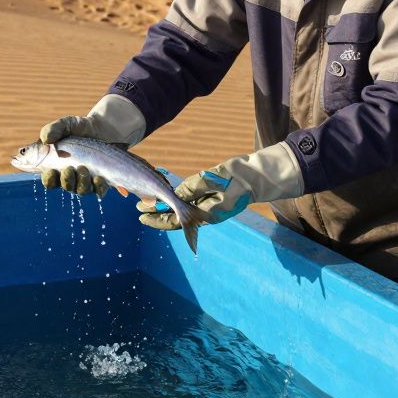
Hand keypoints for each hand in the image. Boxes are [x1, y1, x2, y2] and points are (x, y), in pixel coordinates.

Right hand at [37, 95, 146, 196]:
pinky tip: (98, 178)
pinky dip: (98, 186)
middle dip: (67, 180)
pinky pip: (99, 190)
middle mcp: (72, 176)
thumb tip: (45, 140)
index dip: (49, 179)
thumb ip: (53, 129)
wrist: (103, 127)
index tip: (51, 171)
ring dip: (81, 183)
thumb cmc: (80, 127)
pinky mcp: (102, 180)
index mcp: (58, 167)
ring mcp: (87, 179)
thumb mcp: (65, 124)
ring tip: (83, 169)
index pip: (50, 180)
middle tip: (69, 169)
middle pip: (66, 186)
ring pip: (82, 190)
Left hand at [136, 143, 303, 228]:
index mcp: (207, 214)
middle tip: (138, 207)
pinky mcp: (212, 199)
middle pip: (175, 219)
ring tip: (149, 200)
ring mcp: (209, 208)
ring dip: (165, 208)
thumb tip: (173, 195)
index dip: (156, 219)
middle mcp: (206, 215)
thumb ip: (191, 189)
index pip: (175, 221)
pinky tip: (167, 195)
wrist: (258, 176)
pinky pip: (190, 204)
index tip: (141, 215)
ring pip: (182, 212)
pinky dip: (176, 201)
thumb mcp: (210, 180)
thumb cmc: (237, 178)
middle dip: (157, 214)